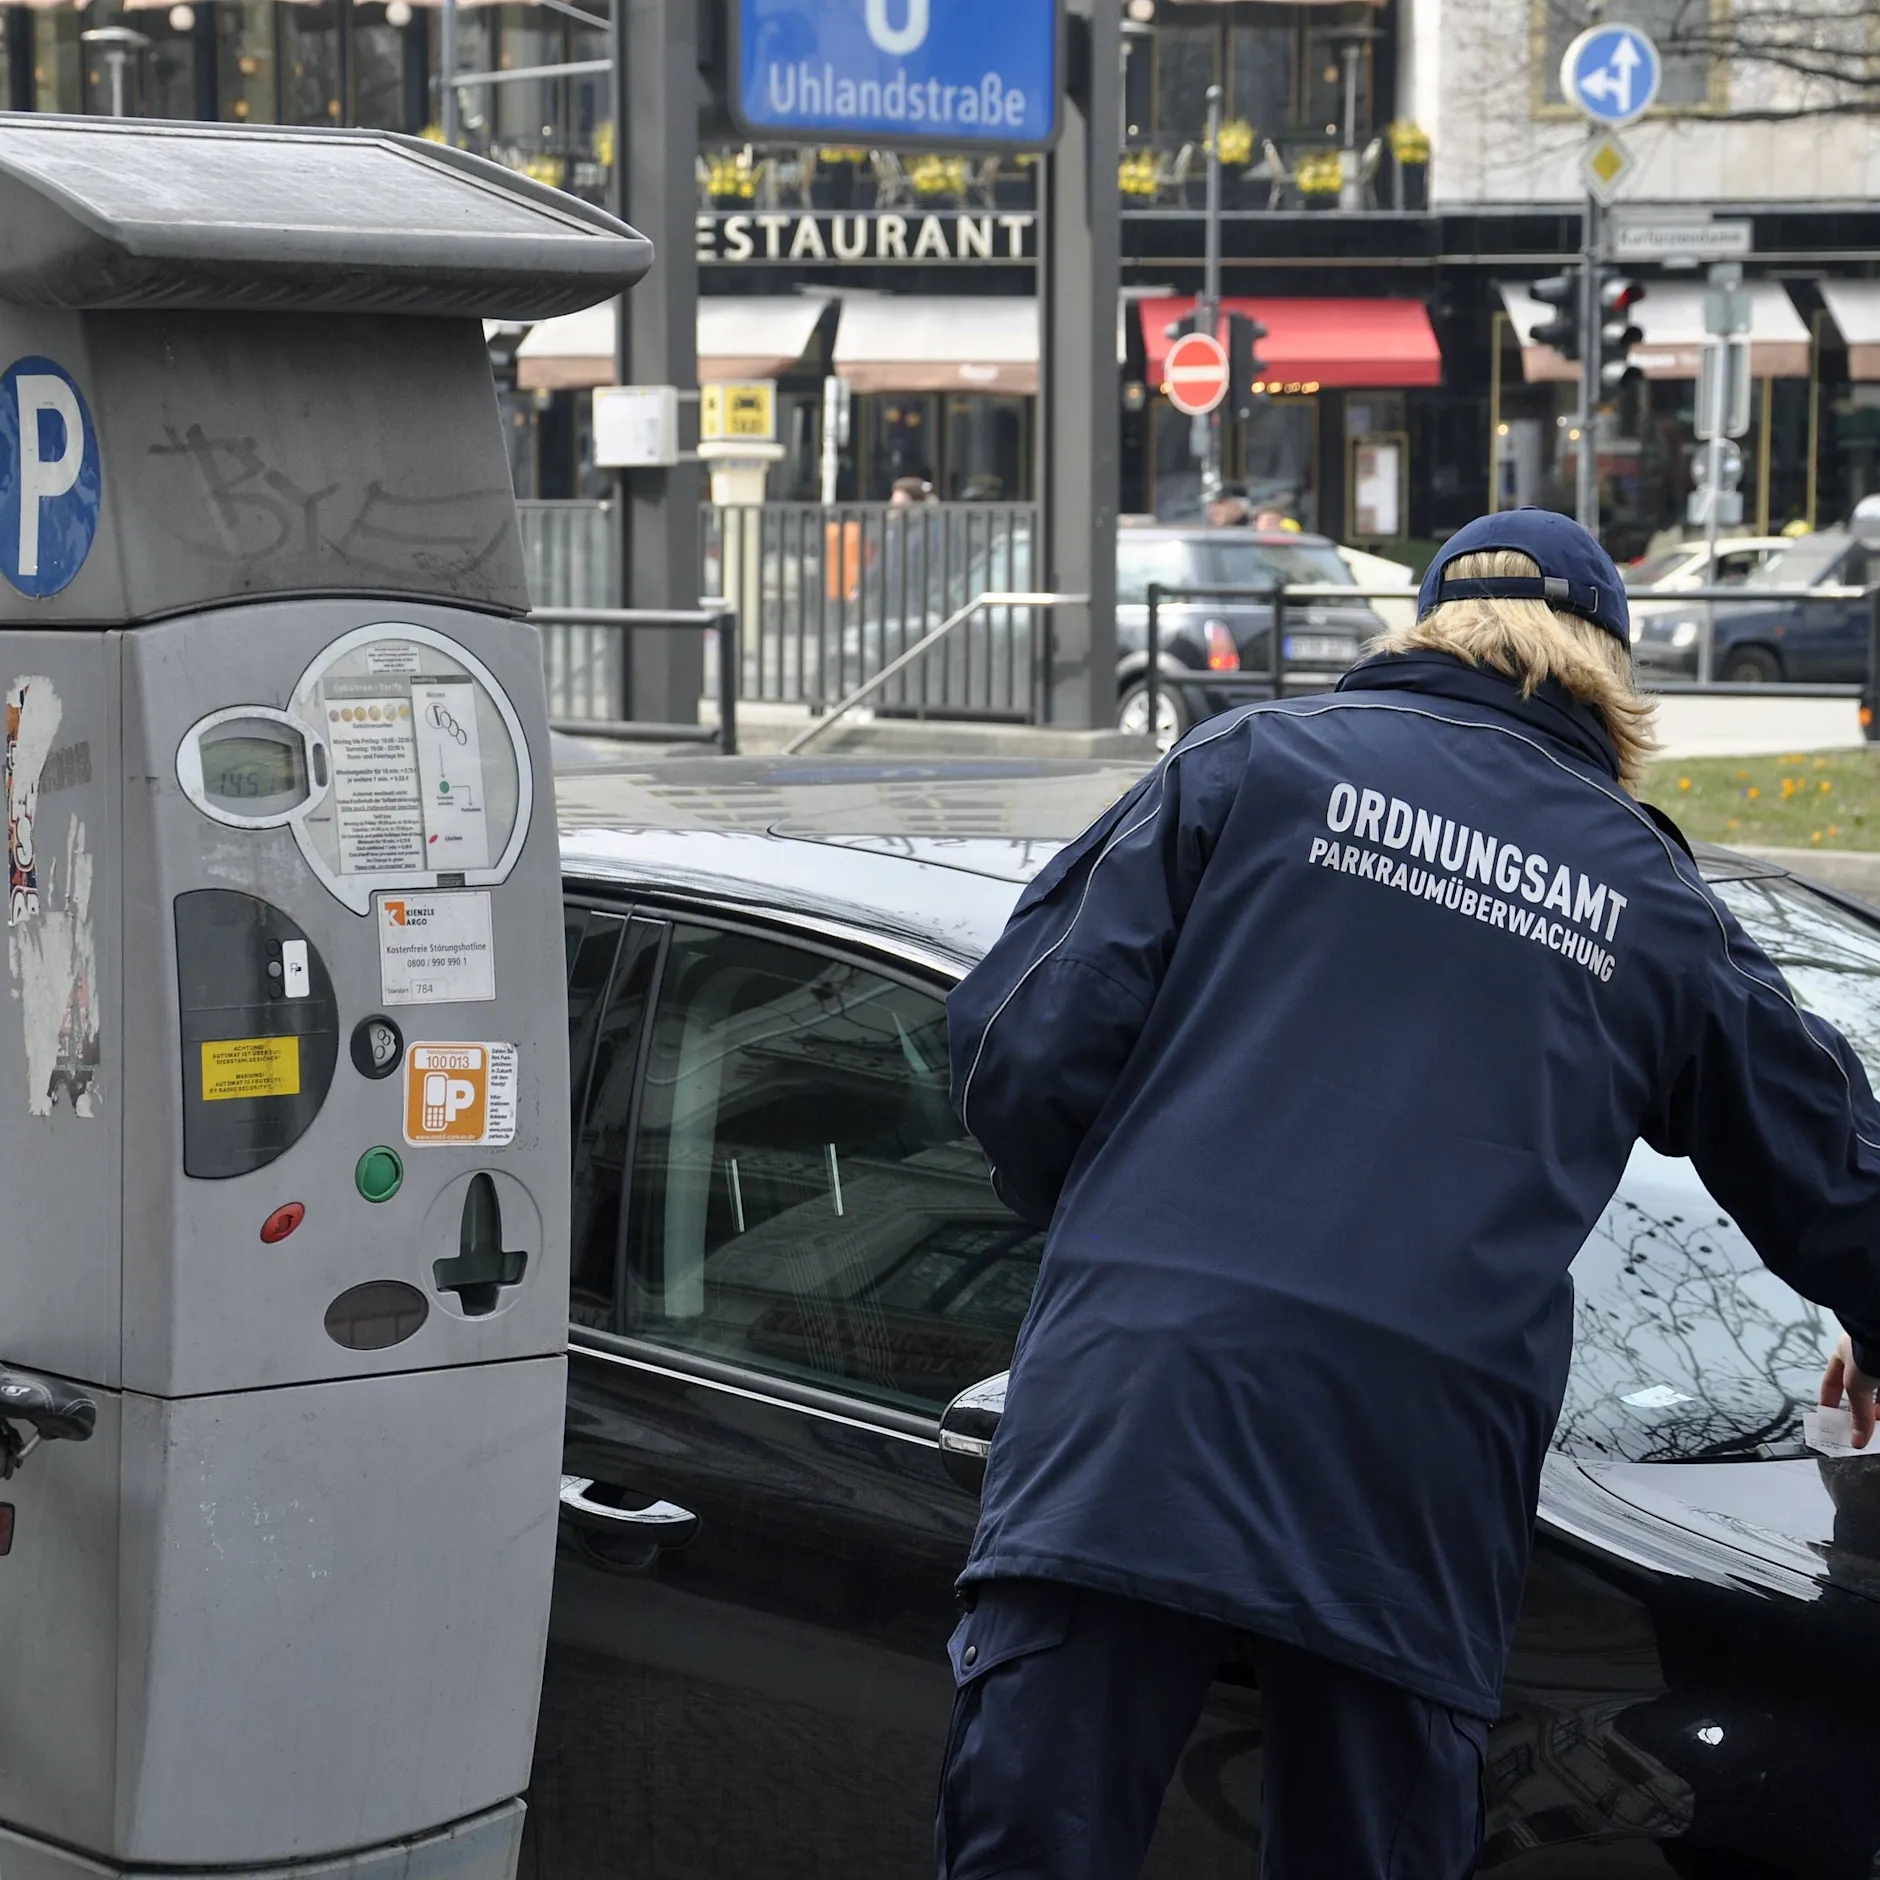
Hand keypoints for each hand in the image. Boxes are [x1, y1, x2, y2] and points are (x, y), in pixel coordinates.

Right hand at [1820, 1334, 1878, 1448]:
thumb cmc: (1867, 1348)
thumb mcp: (1856, 1385)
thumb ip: (1858, 1414)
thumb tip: (1857, 1440)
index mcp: (1844, 1354)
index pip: (1832, 1382)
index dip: (1829, 1401)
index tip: (1830, 1420)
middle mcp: (1864, 1356)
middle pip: (1861, 1390)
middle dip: (1862, 1411)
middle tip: (1863, 1430)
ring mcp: (1879, 1362)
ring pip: (1878, 1392)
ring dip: (1878, 1411)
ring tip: (1879, 1428)